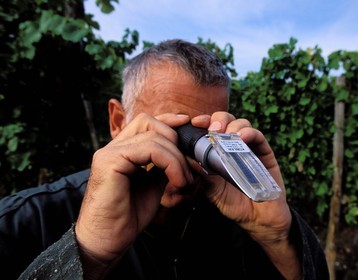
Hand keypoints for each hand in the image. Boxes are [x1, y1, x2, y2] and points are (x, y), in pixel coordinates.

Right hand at [75, 113, 192, 276]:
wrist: (107, 241)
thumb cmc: (127, 217)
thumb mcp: (152, 186)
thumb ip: (162, 166)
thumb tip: (181, 154)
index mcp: (122, 151)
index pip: (146, 123)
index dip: (169, 121)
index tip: (190, 124)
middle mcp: (114, 147)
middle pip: (150, 123)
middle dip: (176, 140)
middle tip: (188, 168)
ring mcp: (109, 152)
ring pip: (153, 137)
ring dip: (176, 158)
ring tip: (183, 181)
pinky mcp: (110, 161)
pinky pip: (149, 149)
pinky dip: (170, 163)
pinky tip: (175, 181)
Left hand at [190, 112, 300, 278]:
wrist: (257, 219)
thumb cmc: (233, 203)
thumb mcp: (212, 190)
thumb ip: (202, 174)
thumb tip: (186, 158)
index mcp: (217, 151)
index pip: (209, 128)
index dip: (202, 121)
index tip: (194, 122)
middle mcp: (233, 145)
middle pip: (225, 120)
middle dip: (218, 120)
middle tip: (213, 129)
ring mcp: (249, 147)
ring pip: (241, 124)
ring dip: (232, 126)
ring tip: (227, 135)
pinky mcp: (264, 152)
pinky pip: (258, 136)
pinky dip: (249, 133)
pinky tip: (242, 138)